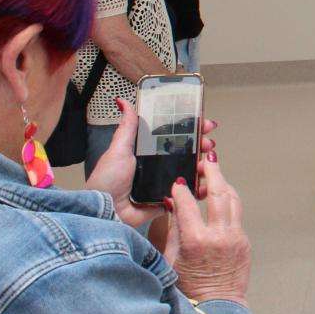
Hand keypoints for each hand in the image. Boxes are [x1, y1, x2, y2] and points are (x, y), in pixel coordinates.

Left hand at [84, 98, 215, 228]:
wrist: (106, 211)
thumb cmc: (108, 180)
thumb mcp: (119, 149)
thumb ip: (127, 127)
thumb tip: (123, 101)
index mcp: (146, 152)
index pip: (174, 136)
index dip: (191, 129)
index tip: (204, 124)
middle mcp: (157, 166)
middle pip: (187, 152)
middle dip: (202, 146)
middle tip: (208, 144)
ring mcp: (163, 183)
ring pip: (190, 172)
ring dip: (203, 166)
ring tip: (207, 164)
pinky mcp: (167, 200)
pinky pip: (186, 194)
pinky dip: (198, 189)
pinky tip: (206, 184)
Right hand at [164, 158, 250, 306]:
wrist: (218, 306)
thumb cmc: (190, 288)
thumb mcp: (171, 259)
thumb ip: (173, 229)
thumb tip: (173, 204)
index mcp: (196, 240)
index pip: (187, 203)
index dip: (181, 189)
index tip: (177, 182)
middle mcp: (219, 235)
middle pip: (218, 192)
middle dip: (212, 172)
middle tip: (206, 161)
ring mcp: (235, 237)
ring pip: (232, 199)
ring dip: (223, 184)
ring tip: (213, 175)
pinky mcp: (244, 241)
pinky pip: (236, 214)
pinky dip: (227, 202)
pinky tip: (219, 199)